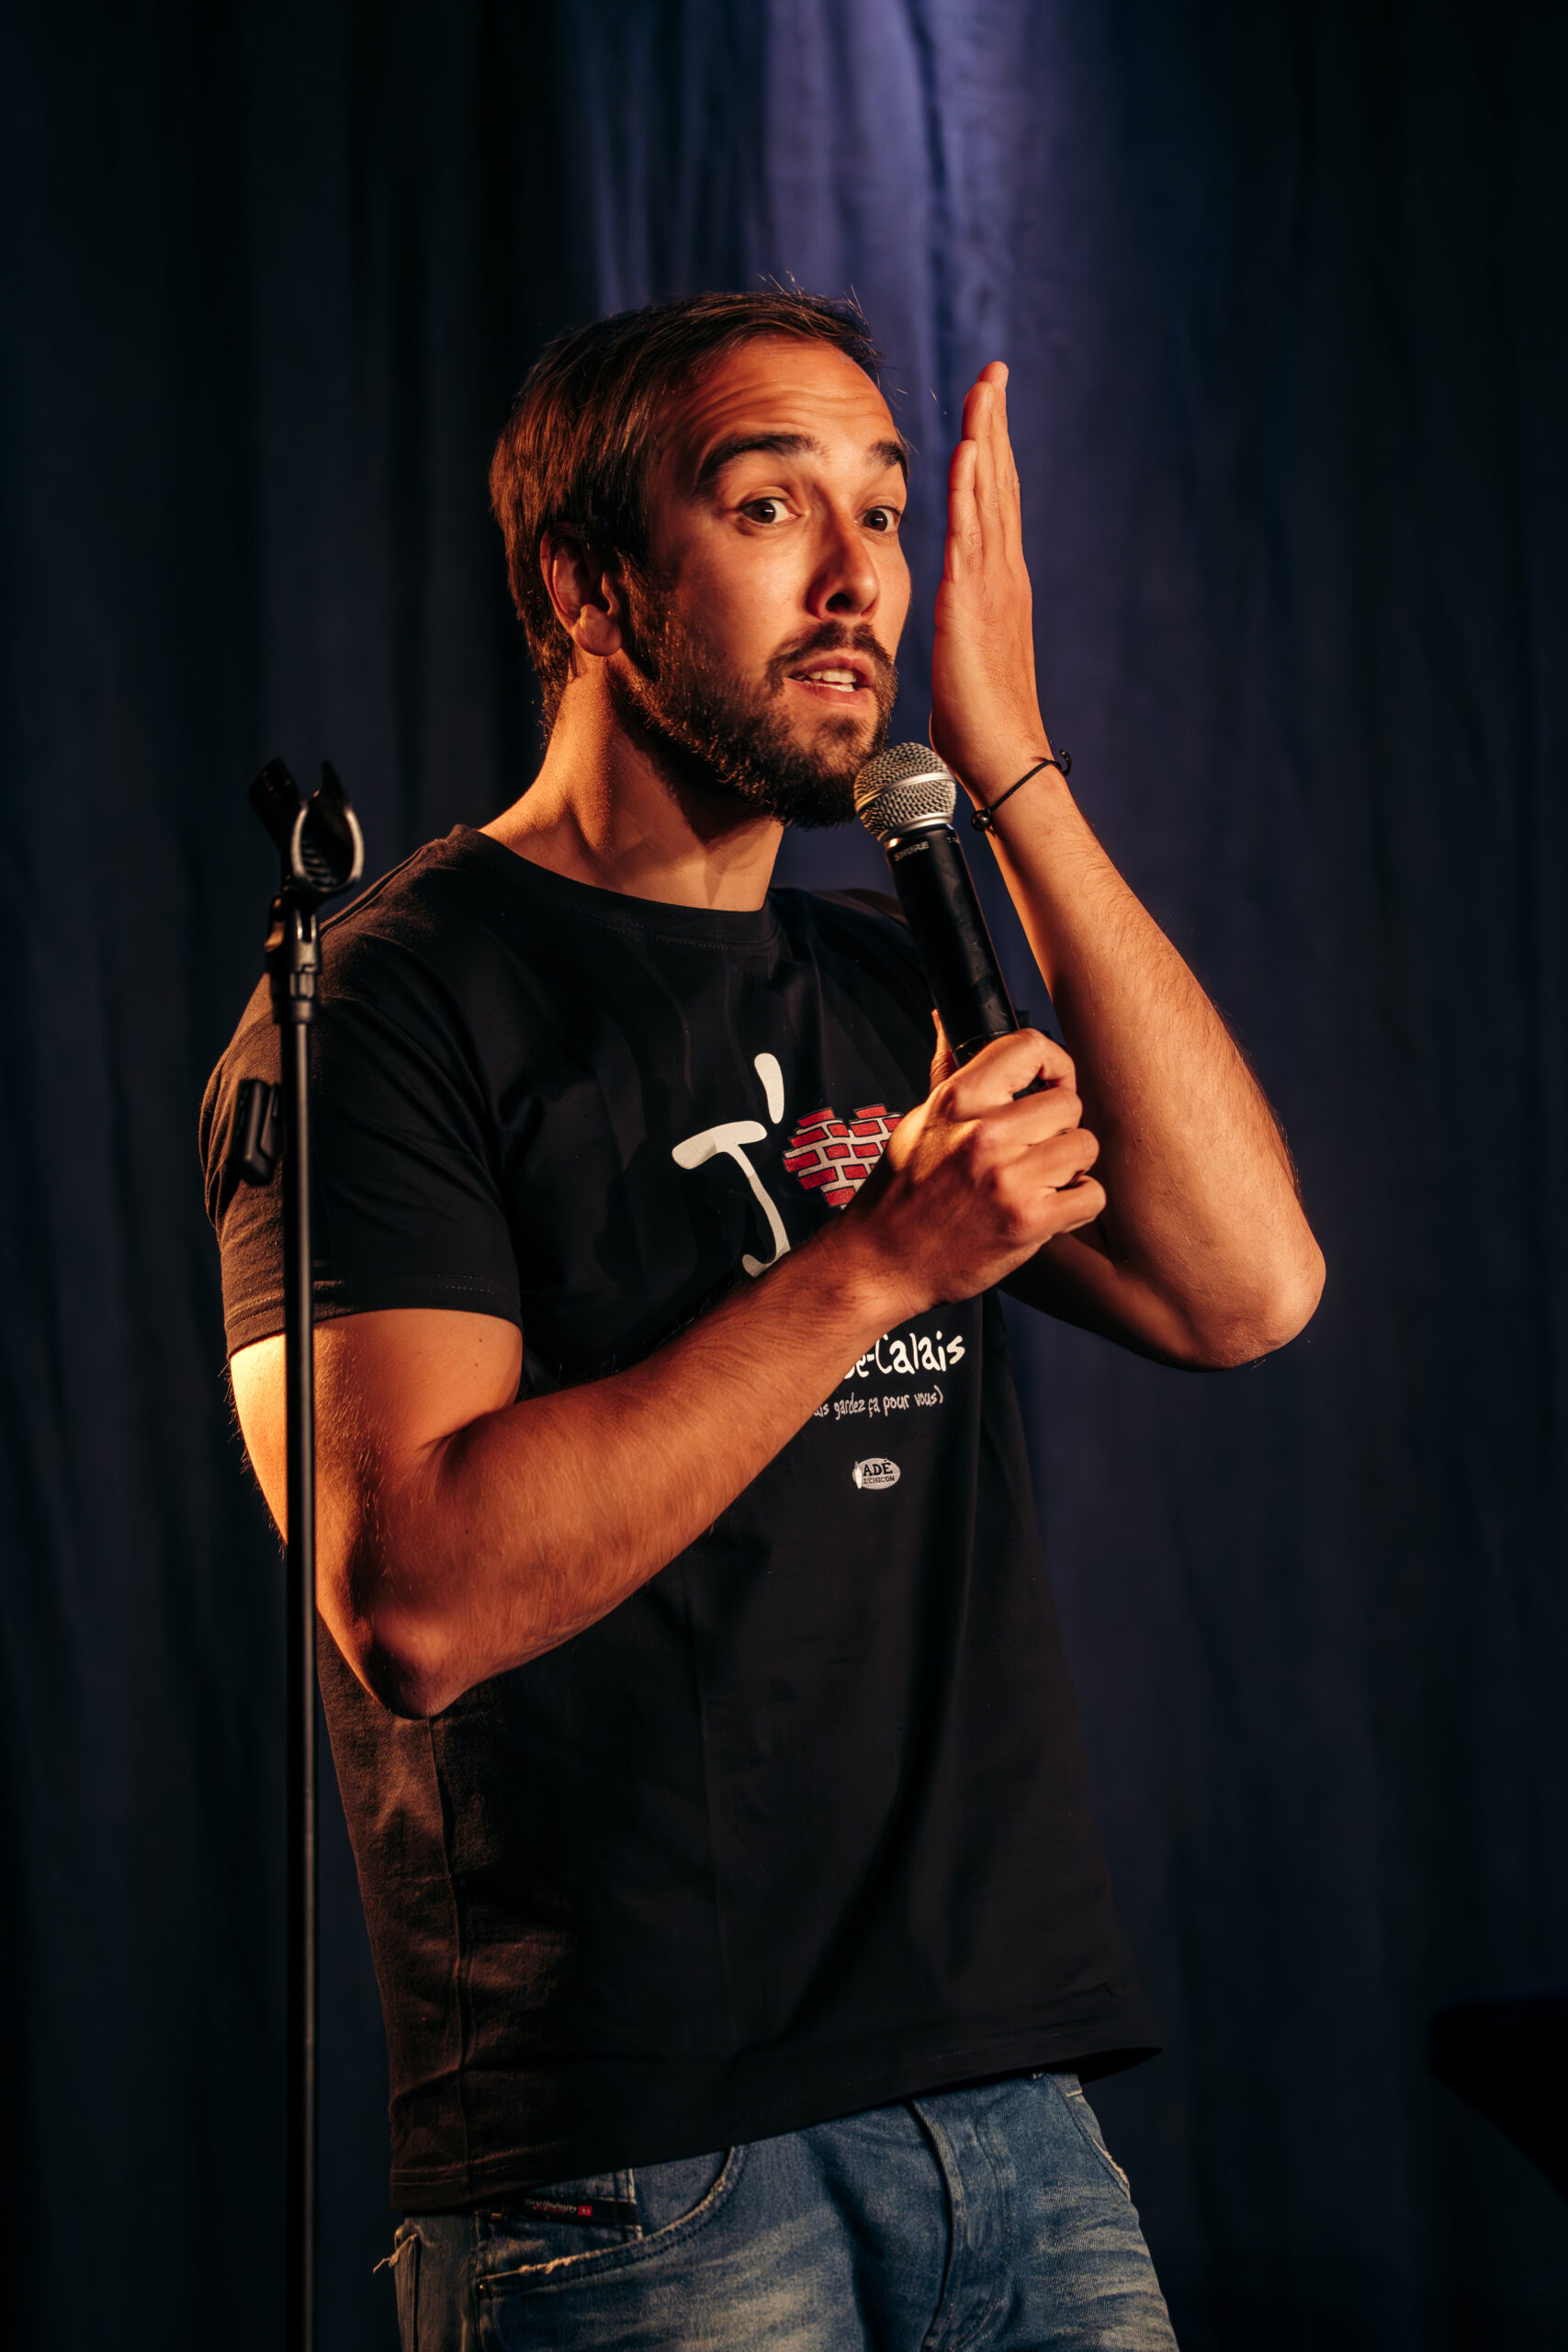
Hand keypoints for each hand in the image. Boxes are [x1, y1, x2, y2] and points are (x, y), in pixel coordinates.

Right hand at [840, 1026, 1104, 1313]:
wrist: (883, 1260)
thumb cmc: (900, 1192)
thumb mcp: (919, 1120)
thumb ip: (948, 1071)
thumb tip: (948, 1018)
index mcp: (958, 1100)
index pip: (1030, 1047)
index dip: (1053, 1065)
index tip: (1050, 1085)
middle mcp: (983, 1134)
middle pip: (1069, 1104)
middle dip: (1060, 1127)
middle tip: (1038, 1148)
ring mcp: (1007, 1179)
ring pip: (1085, 1147)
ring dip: (1071, 1166)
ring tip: (1040, 1180)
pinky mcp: (1027, 1222)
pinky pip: (1091, 1196)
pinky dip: (1078, 1206)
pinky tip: (1049, 1209)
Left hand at [929, 363, 1054, 803]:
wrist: (1001, 756)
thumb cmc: (979, 724)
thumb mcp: (963, 657)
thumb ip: (959, 626)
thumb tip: (946, 618)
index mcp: (997, 584)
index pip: (994, 504)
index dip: (992, 453)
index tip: (988, 407)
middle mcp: (1002, 574)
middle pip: (999, 483)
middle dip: (996, 424)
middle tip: (995, 372)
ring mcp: (992, 585)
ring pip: (990, 495)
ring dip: (986, 438)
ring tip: (985, 388)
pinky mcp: (972, 603)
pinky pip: (971, 535)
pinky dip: (971, 490)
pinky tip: (967, 451)